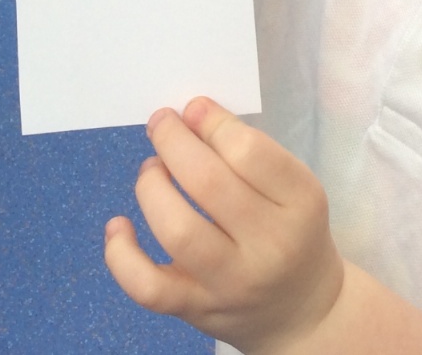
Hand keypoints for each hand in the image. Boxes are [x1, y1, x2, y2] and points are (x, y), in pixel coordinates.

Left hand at [105, 98, 345, 353]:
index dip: (212, 123)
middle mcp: (269, 246)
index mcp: (300, 203)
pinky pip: (148, 287)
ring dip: (151, 188)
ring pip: (177, 231)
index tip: (192, 109)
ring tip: (151, 170)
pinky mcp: (197, 309)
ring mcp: (231, 283)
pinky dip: (121, 255)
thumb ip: (248, 152)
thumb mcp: (291, 189)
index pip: (250, 153)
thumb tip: (190, 113)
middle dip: (173, 143)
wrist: (303, 312)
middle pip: (209, 185)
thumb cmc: (293, 233)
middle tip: (160, 124)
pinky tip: (118, 226)